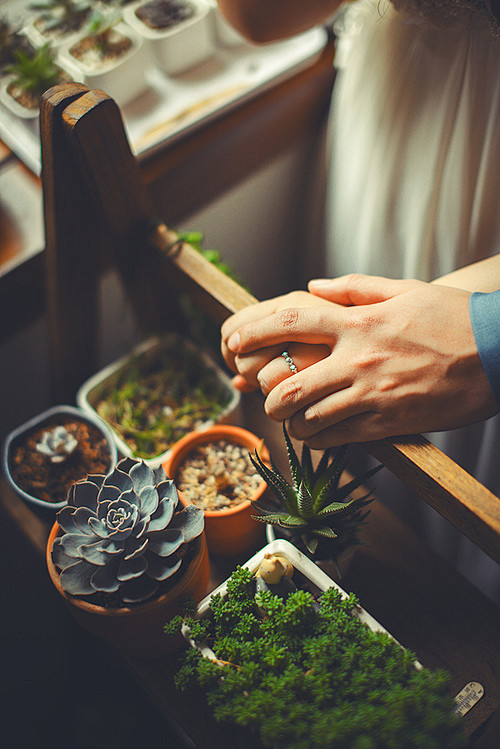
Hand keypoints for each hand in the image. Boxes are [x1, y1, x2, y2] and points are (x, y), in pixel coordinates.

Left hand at [225, 274, 497, 446]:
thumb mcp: (405, 290)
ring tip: (294, 420)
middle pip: (289, 384)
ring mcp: (372, 394)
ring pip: (309, 419)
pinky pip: (339, 439)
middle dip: (269, 396)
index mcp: (358, 323)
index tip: (234, 343)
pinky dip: (319, 440)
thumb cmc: (453, 318)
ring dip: (294, 423)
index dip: (253, 332)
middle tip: (268, 397)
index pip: (289, 322)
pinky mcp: (389, 423)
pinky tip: (319, 435)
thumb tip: (313, 285)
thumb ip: (354, 288)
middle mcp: (357, 360)